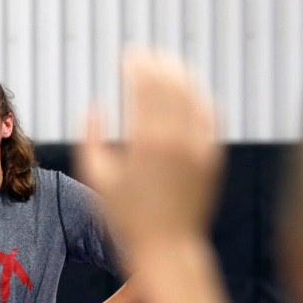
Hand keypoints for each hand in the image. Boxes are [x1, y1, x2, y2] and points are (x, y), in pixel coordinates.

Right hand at [78, 50, 222, 255]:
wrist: (167, 248)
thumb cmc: (125, 218)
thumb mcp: (96, 179)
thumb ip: (89, 138)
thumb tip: (93, 106)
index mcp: (145, 142)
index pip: (143, 87)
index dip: (135, 65)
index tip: (127, 55)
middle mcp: (176, 140)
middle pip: (168, 85)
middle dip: (155, 63)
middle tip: (144, 54)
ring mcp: (199, 148)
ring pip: (192, 96)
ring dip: (178, 74)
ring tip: (167, 63)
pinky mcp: (212, 158)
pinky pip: (209, 116)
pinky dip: (199, 98)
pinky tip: (191, 91)